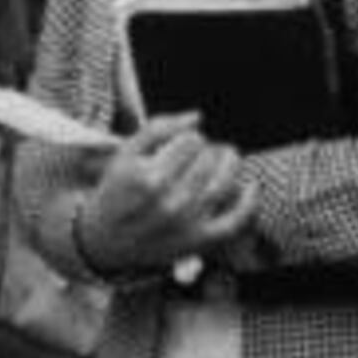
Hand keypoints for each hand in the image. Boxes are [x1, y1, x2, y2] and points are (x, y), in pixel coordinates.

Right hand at [72, 113, 254, 273]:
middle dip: (208, 150)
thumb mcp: (126, 153)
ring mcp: (187, 224)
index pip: (192, 141)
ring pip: (225, 183)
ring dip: (230, 165)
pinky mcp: (200, 242)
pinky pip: (235, 221)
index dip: (189, 138)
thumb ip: (159, 127)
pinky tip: (251, 186)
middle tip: (199, 154)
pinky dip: (249, 201)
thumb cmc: (117, 190)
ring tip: (223, 161)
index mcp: (150, 178)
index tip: (180, 145)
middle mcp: (170, 203)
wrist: (105, 240)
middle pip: (210, 159)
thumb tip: (198, 116)